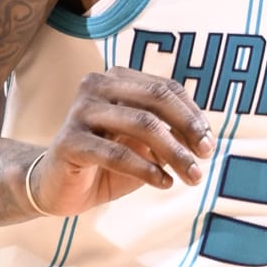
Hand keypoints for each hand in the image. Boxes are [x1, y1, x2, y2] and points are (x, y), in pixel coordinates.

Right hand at [19, 70, 212, 216]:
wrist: (57, 187)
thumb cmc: (106, 163)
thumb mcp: (144, 145)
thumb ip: (169, 134)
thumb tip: (204, 137)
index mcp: (116, 79)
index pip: (166, 89)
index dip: (193, 115)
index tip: (209, 144)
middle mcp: (96, 86)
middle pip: (157, 99)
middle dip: (188, 129)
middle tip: (206, 156)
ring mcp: (80, 111)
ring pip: (142, 124)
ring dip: (174, 153)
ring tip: (191, 176)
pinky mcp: (70, 141)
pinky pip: (118, 153)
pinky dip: (147, 169)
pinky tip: (163, 183)